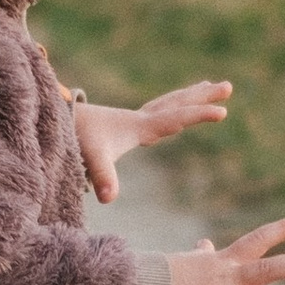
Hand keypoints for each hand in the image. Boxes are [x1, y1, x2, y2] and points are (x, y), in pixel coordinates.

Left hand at [75, 78, 231, 203]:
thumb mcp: (91, 158)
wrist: (55, 120)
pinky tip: (173, 110)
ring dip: (190, 96)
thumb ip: (103, 177)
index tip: (223, 112)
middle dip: (204, 97)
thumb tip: (109, 198)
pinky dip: (173, 106)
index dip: (200, 115)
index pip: (176, 119)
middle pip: (178, 104)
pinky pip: (159, 111)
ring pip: (170, 104)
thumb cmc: (76, 138)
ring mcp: (134, 120)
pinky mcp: (126, 125)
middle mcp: (140, 120)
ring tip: (208, 87)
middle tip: (228, 86)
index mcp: (140, 127)